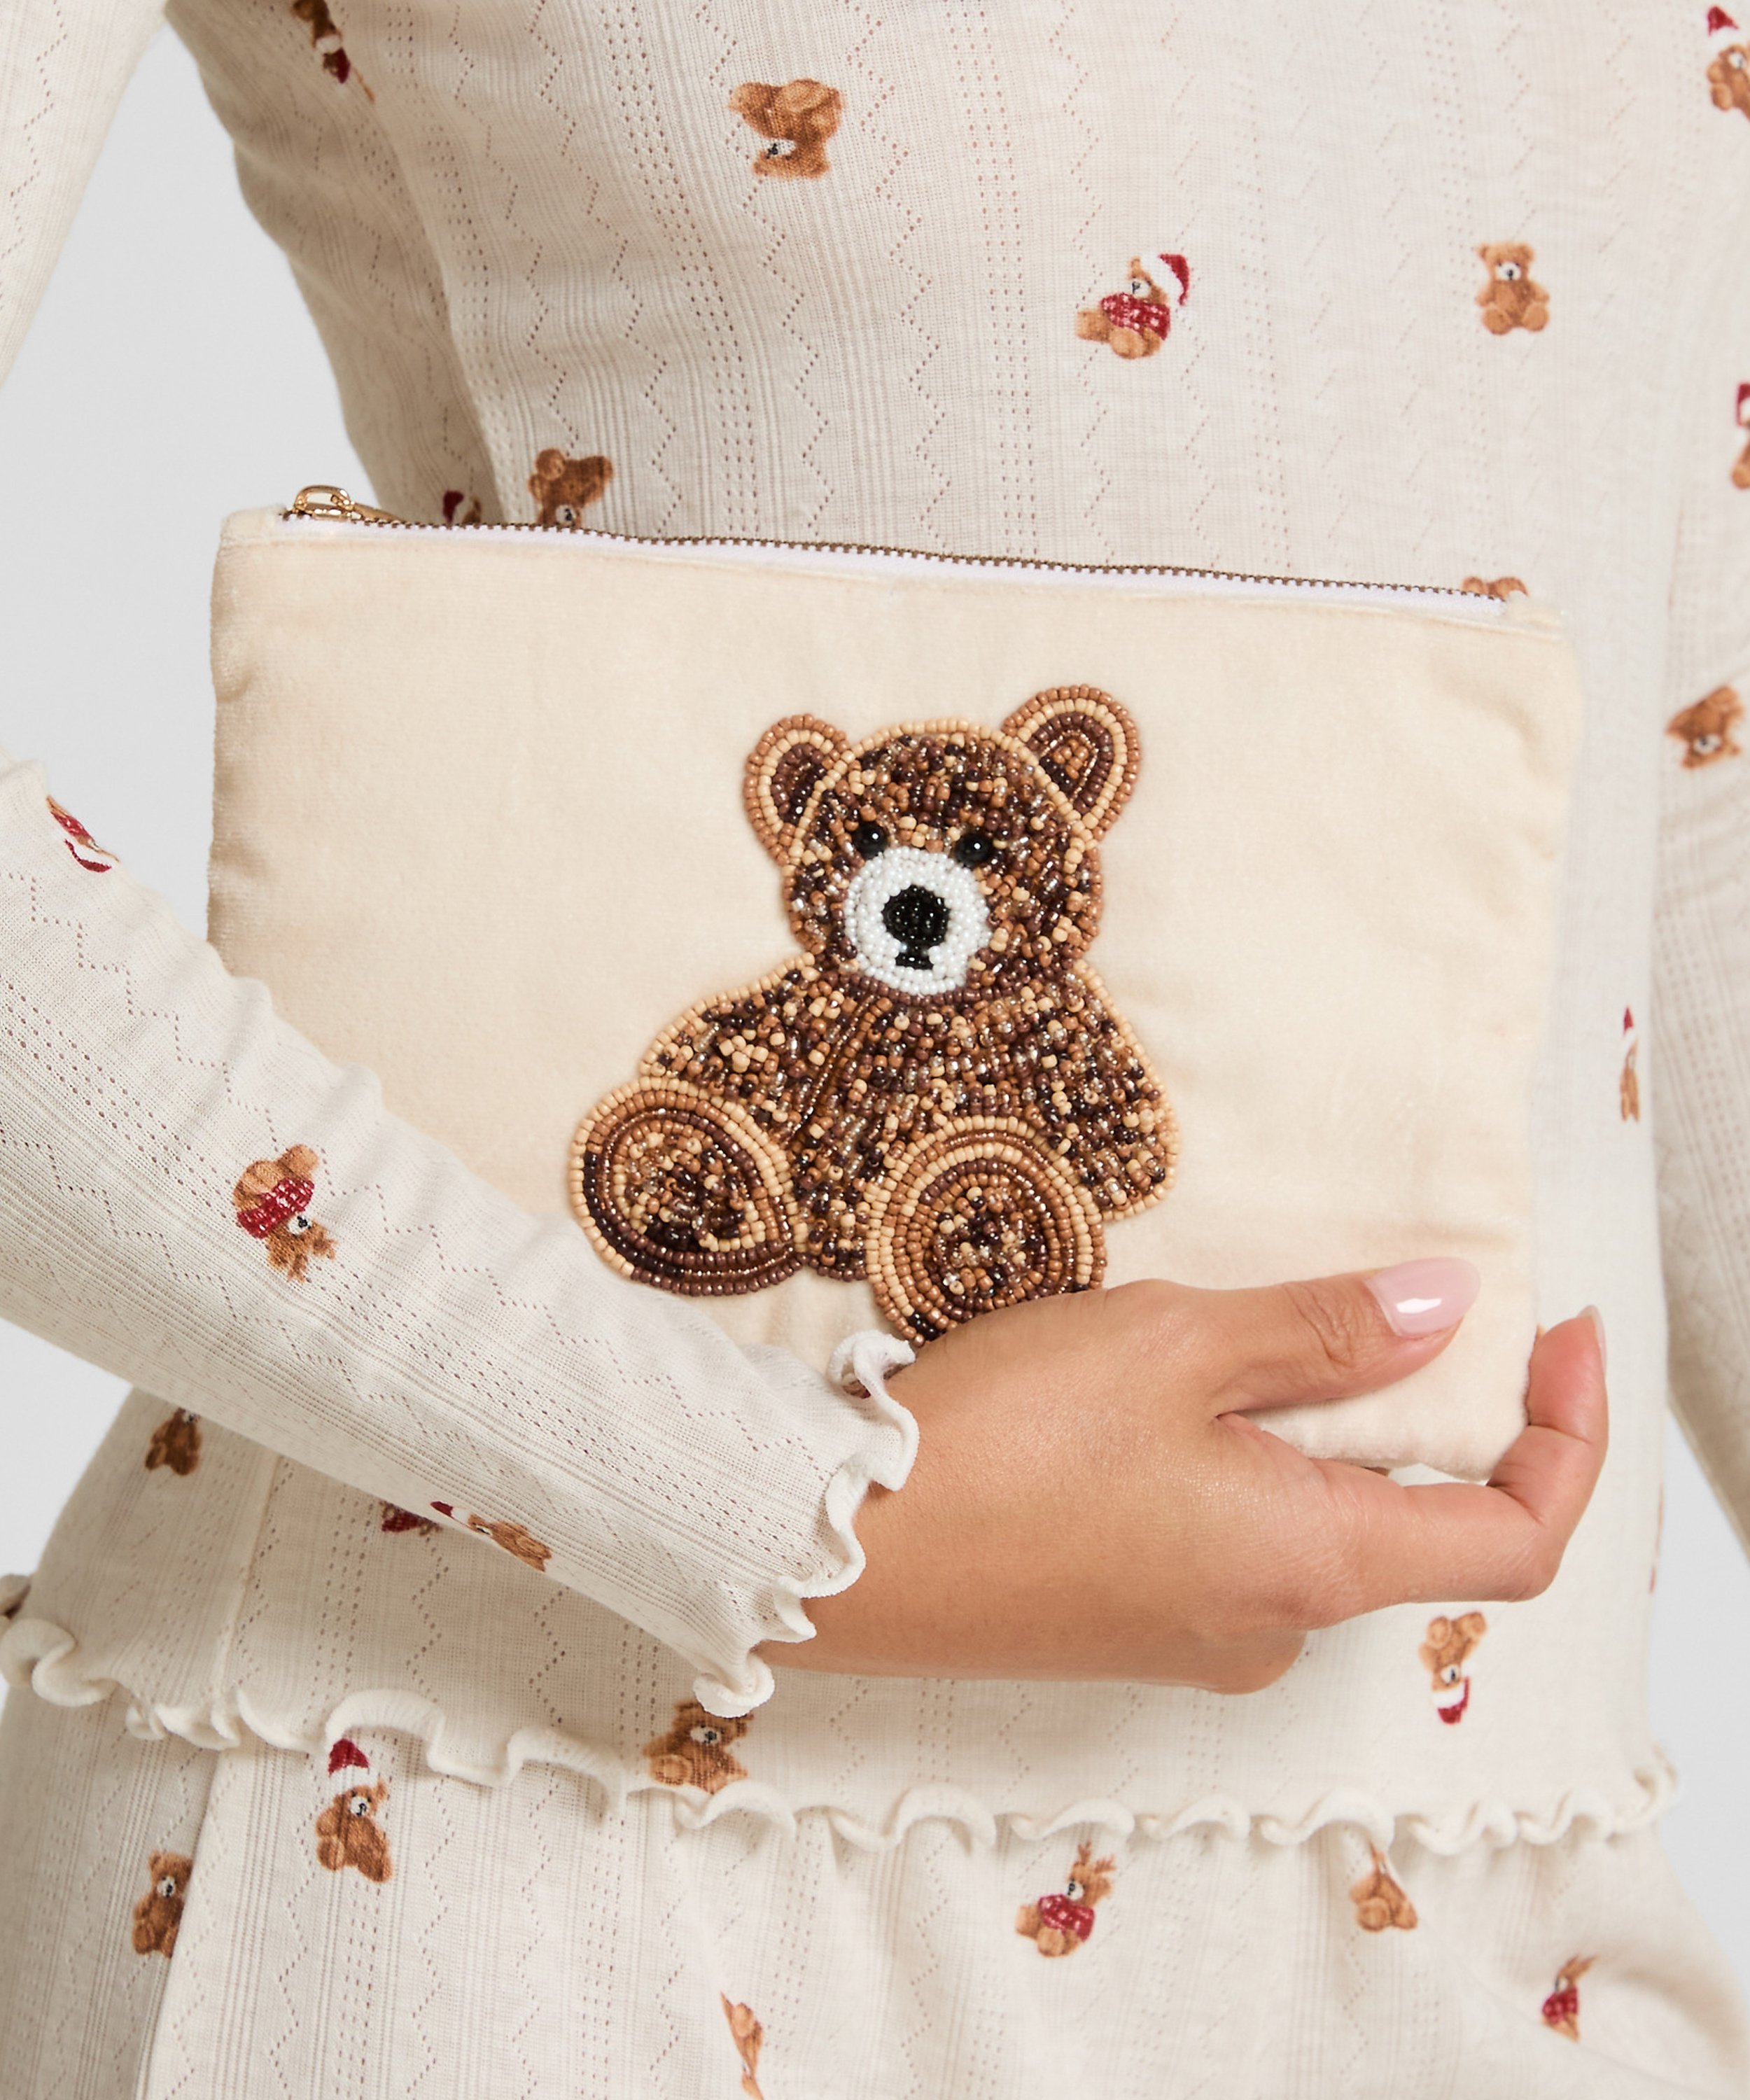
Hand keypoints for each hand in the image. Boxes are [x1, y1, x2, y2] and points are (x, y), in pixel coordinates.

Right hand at [775, 1264, 1605, 1691]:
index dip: (1569, 1436)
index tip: (1556, 1335)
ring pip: (1313, 1525)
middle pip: (1413, 1524)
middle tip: (1371, 1292)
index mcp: (1313, 1563)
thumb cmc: (1003, 1445)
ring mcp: (1197, 1638)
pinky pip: (1234, 1541)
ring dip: (1315, 1430)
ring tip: (1224, 1327)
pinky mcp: (1129, 1626)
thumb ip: (1321, 1331)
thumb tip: (1445, 1308)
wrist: (834, 1552)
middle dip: (1420, 1407)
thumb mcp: (1175, 1347)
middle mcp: (1274, 1624)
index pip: (1516, 1536)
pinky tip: (1153, 1394)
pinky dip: (1247, 1464)